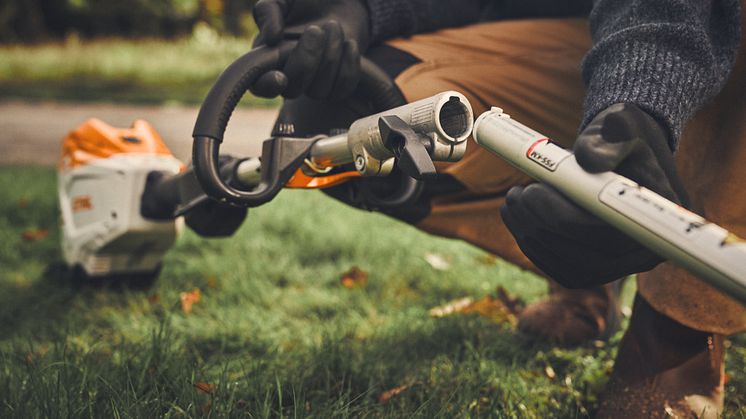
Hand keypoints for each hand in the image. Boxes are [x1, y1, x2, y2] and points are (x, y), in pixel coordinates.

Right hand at [250, 0, 369, 100]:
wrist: (339, 2)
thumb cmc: (304, 1)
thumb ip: (268, 11)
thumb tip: (271, 37)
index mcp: (265, 58)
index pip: (258, 85)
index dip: (266, 86)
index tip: (280, 76)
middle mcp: (288, 76)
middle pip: (291, 91)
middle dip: (306, 61)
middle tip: (315, 30)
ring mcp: (313, 84)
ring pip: (319, 91)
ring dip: (330, 57)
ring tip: (333, 26)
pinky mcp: (336, 85)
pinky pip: (341, 91)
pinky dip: (348, 67)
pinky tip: (349, 44)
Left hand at [500, 103, 688, 287]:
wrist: (623, 154)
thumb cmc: (624, 137)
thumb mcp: (622, 124)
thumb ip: (611, 135)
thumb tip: (588, 159)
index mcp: (661, 216)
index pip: (609, 234)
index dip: (563, 217)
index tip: (532, 189)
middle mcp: (646, 251)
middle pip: (587, 257)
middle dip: (539, 225)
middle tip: (514, 193)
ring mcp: (620, 266)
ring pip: (568, 267)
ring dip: (530, 235)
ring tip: (513, 200)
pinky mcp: (595, 270)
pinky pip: (559, 270)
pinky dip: (532, 246)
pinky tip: (518, 219)